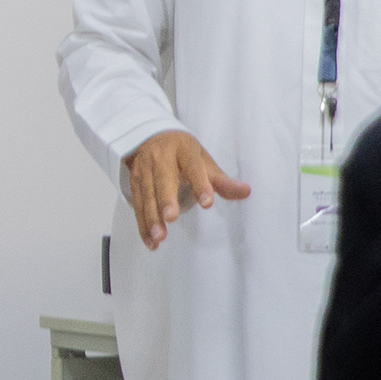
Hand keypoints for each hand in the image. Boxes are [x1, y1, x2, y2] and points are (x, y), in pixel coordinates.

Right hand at [124, 130, 249, 248]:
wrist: (149, 138)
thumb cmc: (182, 153)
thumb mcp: (203, 161)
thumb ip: (222, 180)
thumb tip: (246, 192)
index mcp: (183, 149)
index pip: (193, 166)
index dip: (200, 184)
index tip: (207, 203)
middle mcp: (160, 157)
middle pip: (163, 179)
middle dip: (166, 199)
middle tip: (172, 218)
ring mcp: (144, 170)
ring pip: (147, 195)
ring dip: (151, 217)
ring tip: (159, 237)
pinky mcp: (134, 183)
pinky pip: (138, 205)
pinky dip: (142, 225)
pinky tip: (151, 241)